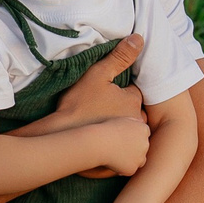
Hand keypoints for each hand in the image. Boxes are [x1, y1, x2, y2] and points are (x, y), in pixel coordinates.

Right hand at [31, 35, 145, 175]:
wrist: (63, 138)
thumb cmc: (78, 105)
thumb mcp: (97, 75)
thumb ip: (119, 57)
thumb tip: (140, 37)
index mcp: (134, 102)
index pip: (133, 97)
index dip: (118, 98)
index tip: (102, 102)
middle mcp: (140, 125)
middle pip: (135, 119)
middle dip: (123, 118)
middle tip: (100, 118)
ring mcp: (137, 148)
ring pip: (134, 139)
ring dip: (124, 138)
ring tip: (102, 135)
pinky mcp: (130, 166)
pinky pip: (132, 160)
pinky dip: (123, 157)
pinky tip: (107, 152)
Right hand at [90, 116, 150, 177]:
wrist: (98, 143)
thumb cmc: (107, 129)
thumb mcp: (122, 120)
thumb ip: (134, 121)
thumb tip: (142, 122)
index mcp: (143, 130)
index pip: (144, 135)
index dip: (134, 137)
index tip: (123, 138)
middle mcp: (145, 144)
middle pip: (142, 148)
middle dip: (134, 148)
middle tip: (118, 147)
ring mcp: (140, 157)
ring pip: (138, 160)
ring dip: (130, 159)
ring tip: (116, 155)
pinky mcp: (132, 168)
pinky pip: (129, 169)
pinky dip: (123, 168)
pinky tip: (113, 163)